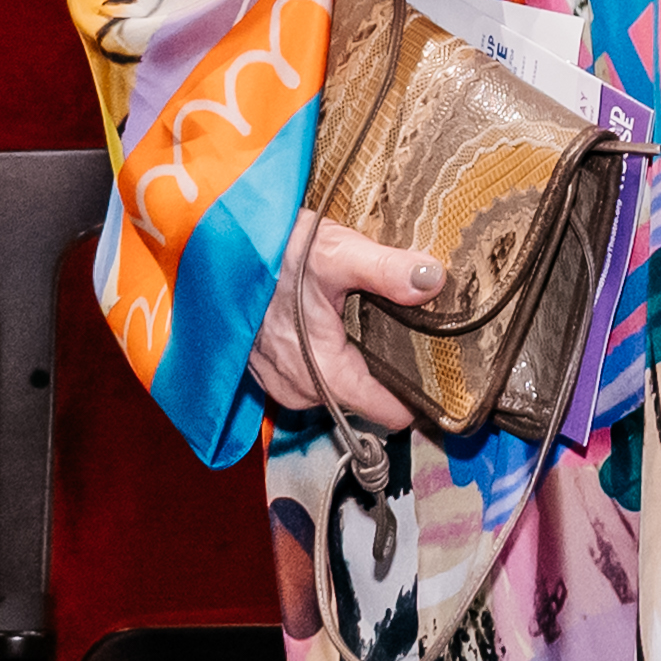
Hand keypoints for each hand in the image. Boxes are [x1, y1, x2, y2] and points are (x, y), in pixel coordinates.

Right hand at [246, 215, 443, 430]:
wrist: (215, 248)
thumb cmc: (272, 253)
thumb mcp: (336, 254)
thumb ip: (387, 269)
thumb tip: (432, 279)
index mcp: (325, 374)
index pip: (390, 411)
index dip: (421, 393)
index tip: (445, 369)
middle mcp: (302, 390)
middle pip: (368, 397)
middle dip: (390, 368)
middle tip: (411, 329)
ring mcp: (282, 383)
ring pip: (342, 386)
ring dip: (358, 360)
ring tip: (372, 322)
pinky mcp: (270, 371)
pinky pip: (315, 375)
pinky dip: (329, 354)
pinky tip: (335, 323)